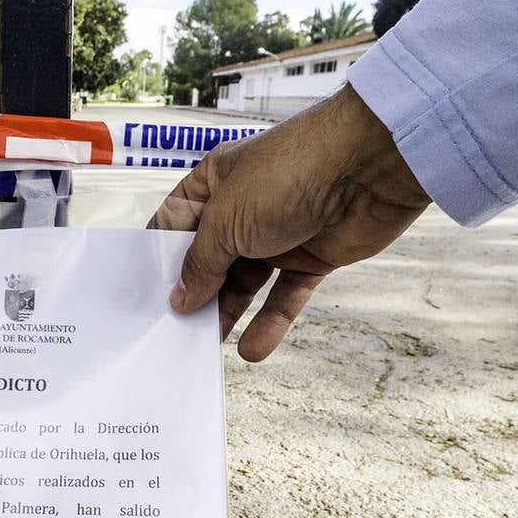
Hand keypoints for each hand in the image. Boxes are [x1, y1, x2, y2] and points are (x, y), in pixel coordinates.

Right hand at [150, 83, 430, 361]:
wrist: (369, 168)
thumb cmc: (288, 175)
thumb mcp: (226, 220)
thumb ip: (201, 263)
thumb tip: (180, 298)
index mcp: (216, 182)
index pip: (177, 223)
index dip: (162, 257)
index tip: (147, 294)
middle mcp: (245, 207)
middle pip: (211, 259)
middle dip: (196, 293)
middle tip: (175, 330)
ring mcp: (280, 233)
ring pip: (246, 282)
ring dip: (229, 313)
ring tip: (208, 346)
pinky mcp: (314, 257)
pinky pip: (286, 295)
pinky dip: (271, 322)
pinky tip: (252, 349)